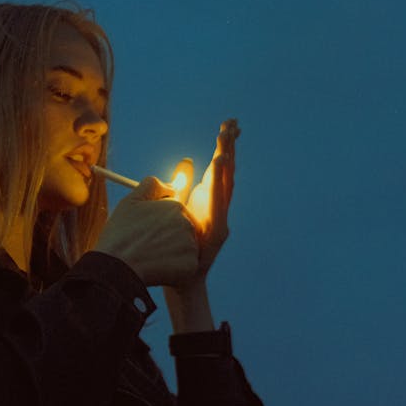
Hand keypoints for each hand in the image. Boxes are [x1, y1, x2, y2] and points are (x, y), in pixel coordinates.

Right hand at [94, 176, 198, 286]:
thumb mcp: (130, 202)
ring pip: (184, 249)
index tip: (144, 235)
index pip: (173, 214)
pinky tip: (156, 271)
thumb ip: (151, 186)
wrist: (116, 267)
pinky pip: (185, 268)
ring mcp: (191, 244)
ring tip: (149, 259)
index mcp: (175, 206)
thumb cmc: (119, 235)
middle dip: (167, 239)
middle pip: (181, 231)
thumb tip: (168, 185)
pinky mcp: (191, 265)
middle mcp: (187, 222)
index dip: (157, 226)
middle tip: (147, 249)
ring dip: (171, 255)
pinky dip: (173, 271)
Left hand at [172, 118, 239, 277]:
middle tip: (231, 124)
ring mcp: (219, 222)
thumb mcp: (174, 214)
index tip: (229, 123)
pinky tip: (218, 171)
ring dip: (225, 166)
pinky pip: (217, 208)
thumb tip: (184, 164)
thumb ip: (179, 190)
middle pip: (226, 173)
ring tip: (225, 146)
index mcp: (208, 202)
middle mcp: (218, 209)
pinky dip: (218, 189)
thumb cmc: (178, 249)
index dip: (224, 146)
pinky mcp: (215, 235)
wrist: (182, 282)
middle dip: (229, 148)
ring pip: (225, 188)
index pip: (218, 168)